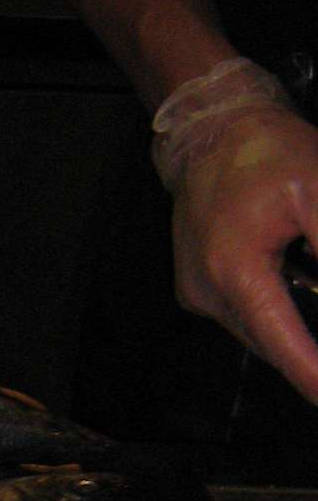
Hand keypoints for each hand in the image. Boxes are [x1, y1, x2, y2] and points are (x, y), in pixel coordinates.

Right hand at [154, 63, 317, 402]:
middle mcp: (208, 291)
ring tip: (308, 317)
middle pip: (268, 339)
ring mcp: (196, 293)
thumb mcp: (317, 190)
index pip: (279, 338)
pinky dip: (271, 312)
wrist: (208, 127)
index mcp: (234, 269)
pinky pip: (241, 315)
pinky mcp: (195, 288)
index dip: (307, 373)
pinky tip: (290, 289)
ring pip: (255, 330)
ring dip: (289, 329)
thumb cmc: (264, 151)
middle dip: (305, 351)